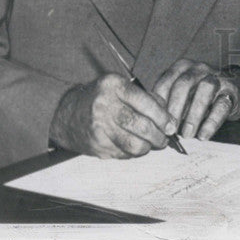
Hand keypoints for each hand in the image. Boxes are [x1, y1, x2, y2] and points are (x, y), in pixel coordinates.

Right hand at [49, 73, 176, 158]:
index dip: (162, 117)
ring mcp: (98, 128)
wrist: (68, 115)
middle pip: (140, 126)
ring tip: (153, 143)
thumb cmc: (102, 98)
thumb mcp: (121, 86)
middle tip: (165, 137)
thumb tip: (168, 116)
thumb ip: (145, 97)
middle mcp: (104, 106)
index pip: (145, 103)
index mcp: (113, 86)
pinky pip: (123, 154)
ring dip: (148, 147)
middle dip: (158, 135)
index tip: (171, 125)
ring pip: (133, 144)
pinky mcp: (96, 146)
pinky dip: (134, 152)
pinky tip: (136, 146)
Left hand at [153, 59, 239, 140]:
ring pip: (205, 89)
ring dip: (194, 114)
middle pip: (184, 84)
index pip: (166, 81)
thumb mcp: (183, 95)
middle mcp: (200, 69)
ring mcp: (218, 77)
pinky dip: (211, 122)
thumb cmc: (200, 95)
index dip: (159, 103)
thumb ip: (169, 103)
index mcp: (183, 68)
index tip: (156, 123)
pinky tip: (203, 135)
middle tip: (170, 130)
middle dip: (175, 108)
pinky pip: (222, 105)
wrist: (235, 89)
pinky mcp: (232, 91)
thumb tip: (153, 124)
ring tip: (187, 134)